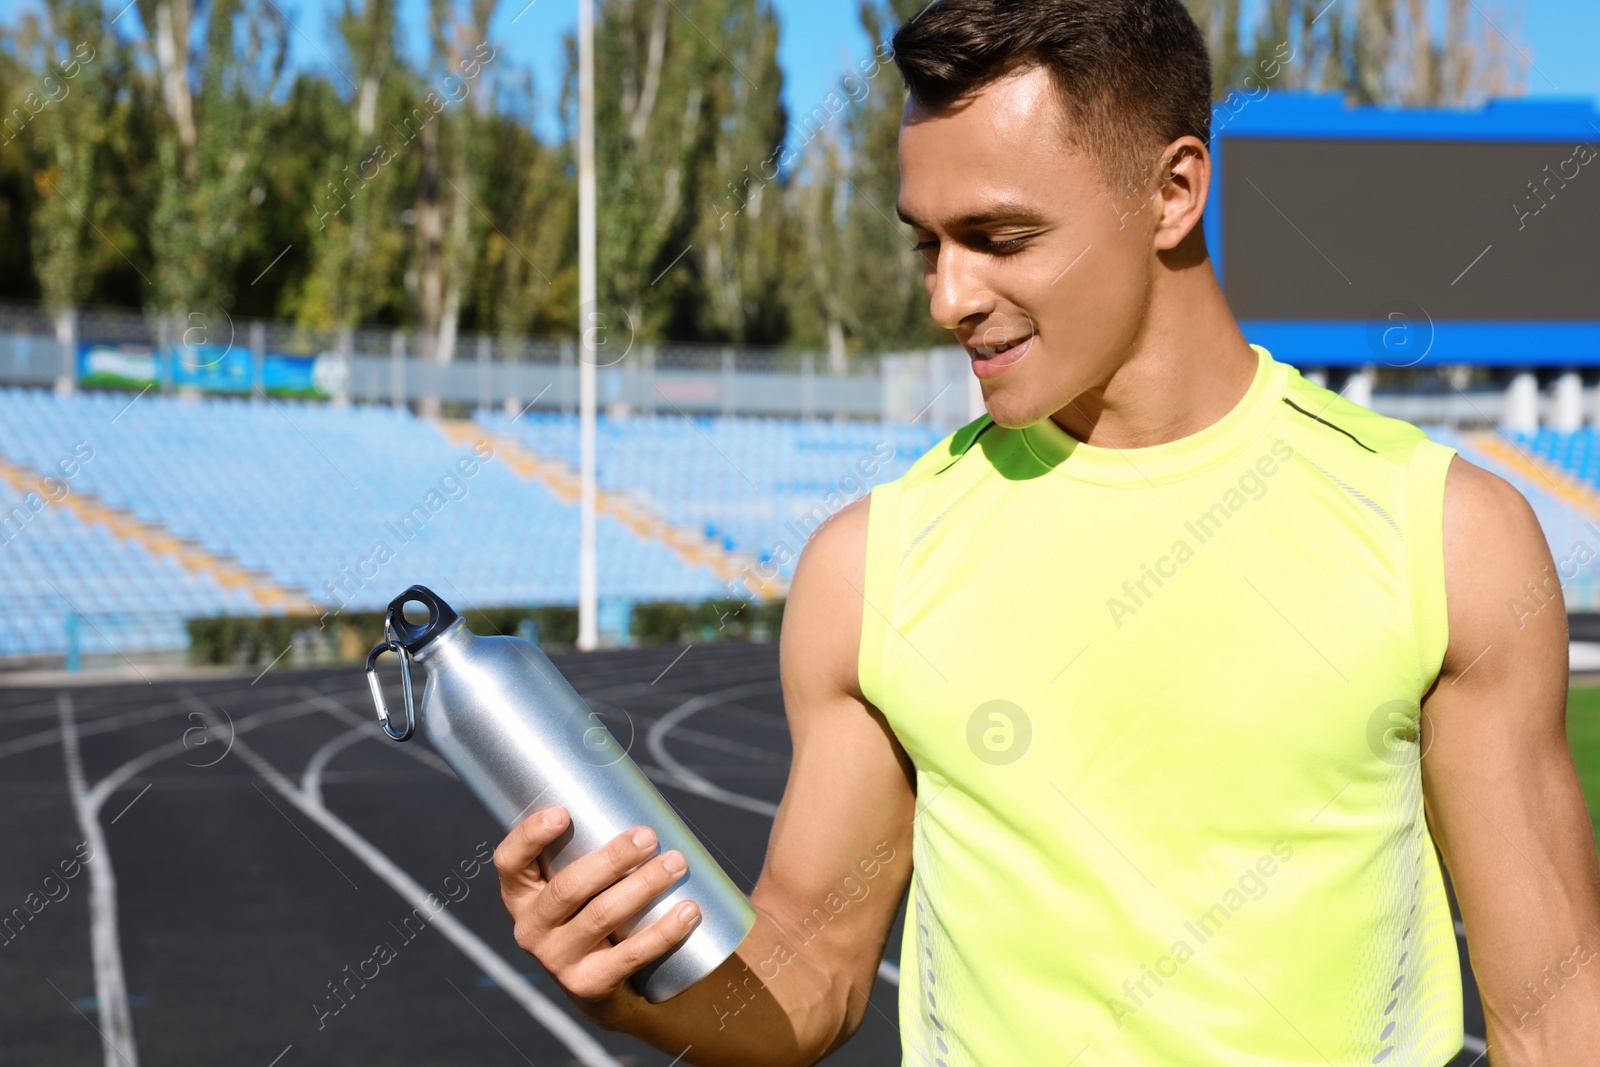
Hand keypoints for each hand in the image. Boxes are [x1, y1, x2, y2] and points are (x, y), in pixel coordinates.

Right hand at [494, 806, 701, 1022]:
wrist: (602, 986)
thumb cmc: (594, 909)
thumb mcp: (579, 884)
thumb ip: (589, 846)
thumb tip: (638, 793)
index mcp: (521, 894)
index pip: (509, 862)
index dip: (530, 836)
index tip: (563, 812)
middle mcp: (530, 927)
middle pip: (568, 887)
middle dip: (612, 858)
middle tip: (649, 836)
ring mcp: (556, 959)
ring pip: (601, 915)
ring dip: (643, 885)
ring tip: (677, 862)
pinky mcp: (588, 985)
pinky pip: (629, 956)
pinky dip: (663, 932)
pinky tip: (688, 911)